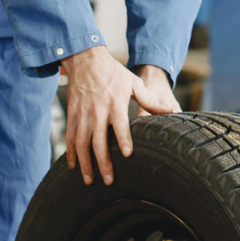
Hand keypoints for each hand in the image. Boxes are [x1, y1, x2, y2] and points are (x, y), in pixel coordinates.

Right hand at [59, 47, 180, 184]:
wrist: (85, 59)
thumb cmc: (113, 73)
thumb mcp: (133, 83)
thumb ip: (149, 100)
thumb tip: (169, 111)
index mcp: (115, 102)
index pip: (120, 124)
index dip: (123, 139)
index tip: (128, 155)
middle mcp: (97, 110)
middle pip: (98, 140)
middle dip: (102, 162)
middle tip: (108, 180)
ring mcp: (82, 113)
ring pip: (81, 143)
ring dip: (85, 163)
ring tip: (88, 180)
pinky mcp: (72, 114)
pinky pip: (70, 136)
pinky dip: (71, 152)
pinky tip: (73, 166)